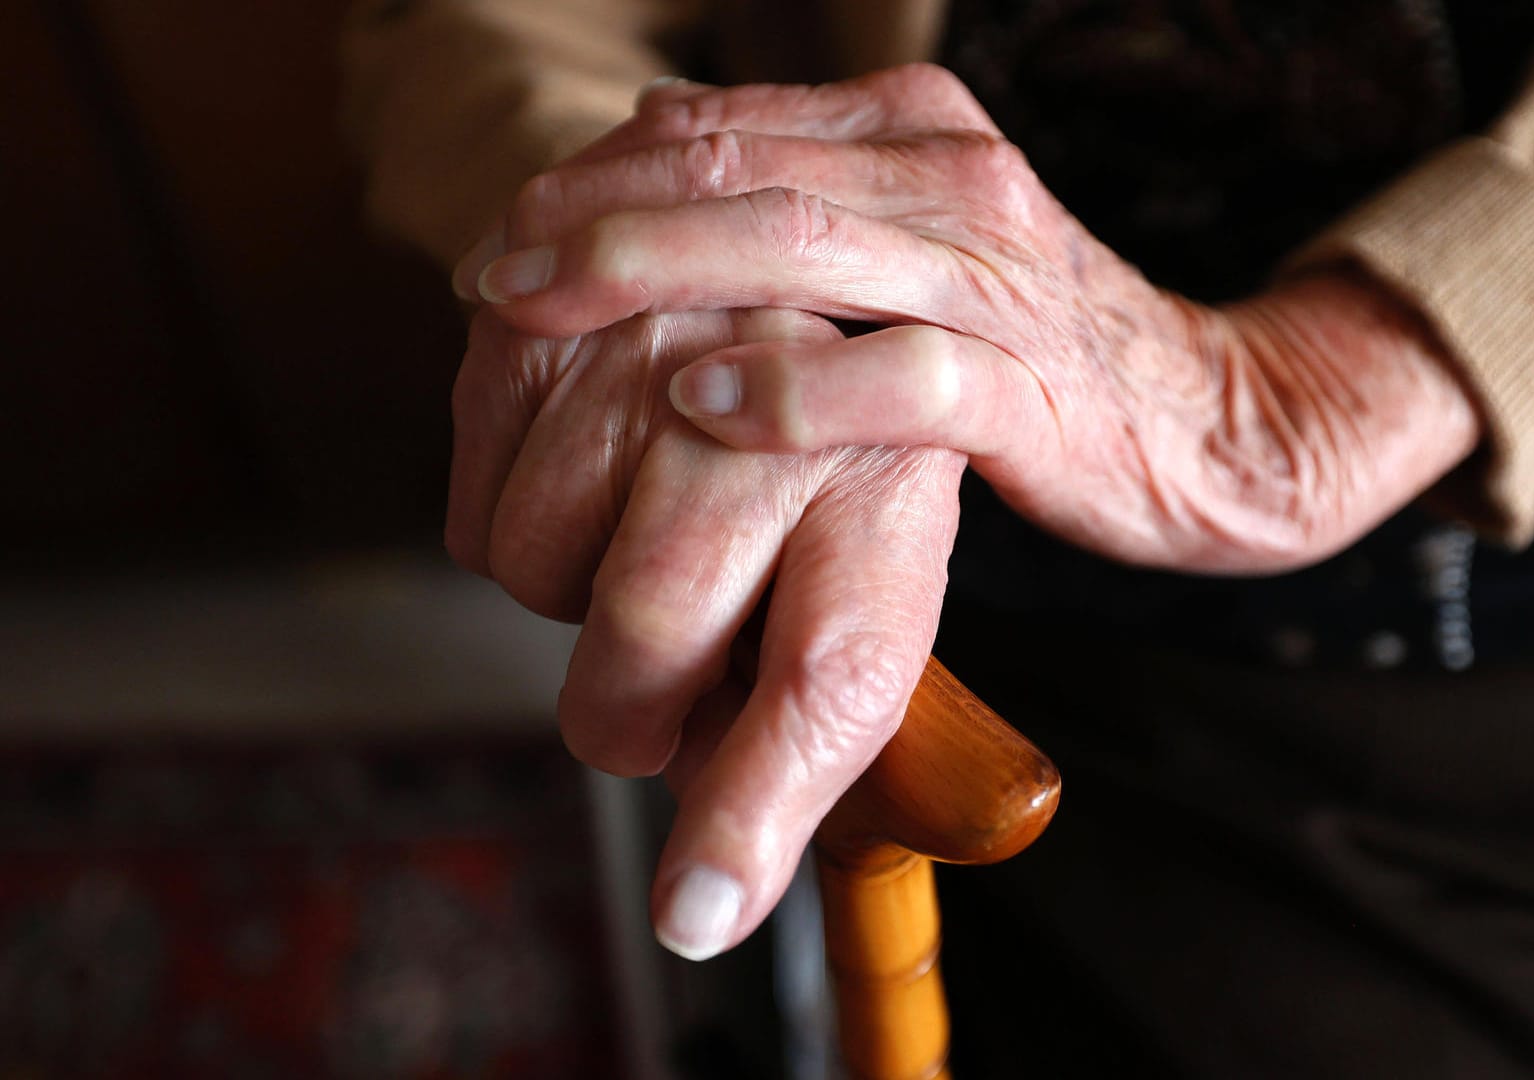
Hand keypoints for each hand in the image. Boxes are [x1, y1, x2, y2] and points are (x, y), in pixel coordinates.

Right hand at [448, 79, 976, 960]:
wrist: (730, 244)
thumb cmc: (808, 453)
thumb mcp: (870, 556)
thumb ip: (816, 702)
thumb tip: (714, 891)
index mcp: (893, 489)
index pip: (832, 672)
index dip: (758, 806)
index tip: (698, 907)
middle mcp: (783, 406)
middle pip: (652, 630)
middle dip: (626, 712)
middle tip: (648, 702)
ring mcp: (654, 348)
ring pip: (543, 573)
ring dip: (570, 597)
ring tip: (641, 527)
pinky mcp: (547, 322)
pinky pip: (476, 520)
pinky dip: (512, 532)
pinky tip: (585, 471)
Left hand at [466, 65, 1481, 573]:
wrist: (1204, 419)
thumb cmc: (1029, 342)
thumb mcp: (913, 242)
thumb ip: (799, 190)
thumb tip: (650, 135)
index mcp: (916, 131)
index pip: (725, 127)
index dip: (598, 174)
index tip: (505, 235)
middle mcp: (956, 179)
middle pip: (745, 171)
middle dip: (599, 217)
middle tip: (492, 269)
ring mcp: (998, 280)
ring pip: (806, 247)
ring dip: (659, 271)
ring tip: (547, 307)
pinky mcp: (1031, 389)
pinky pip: (901, 377)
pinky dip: (794, 388)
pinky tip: (700, 402)